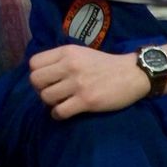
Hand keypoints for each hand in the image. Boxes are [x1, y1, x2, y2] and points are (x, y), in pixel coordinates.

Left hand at [28, 44, 150, 118]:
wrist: (132, 74)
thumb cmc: (104, 64)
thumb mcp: (80, 53)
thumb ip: (60, 60)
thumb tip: (41, 73)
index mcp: (66, 52)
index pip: (34, 63)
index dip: (36, 73)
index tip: (46, 80)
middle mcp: (69, 65)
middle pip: (35, 80)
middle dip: (40, 89)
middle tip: (51, 92)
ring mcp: (78, 83)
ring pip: (46, 97)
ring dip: (50, 103)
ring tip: (60, 102)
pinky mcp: (87, 100)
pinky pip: (60, 111)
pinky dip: (58, 115)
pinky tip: (64, 112)